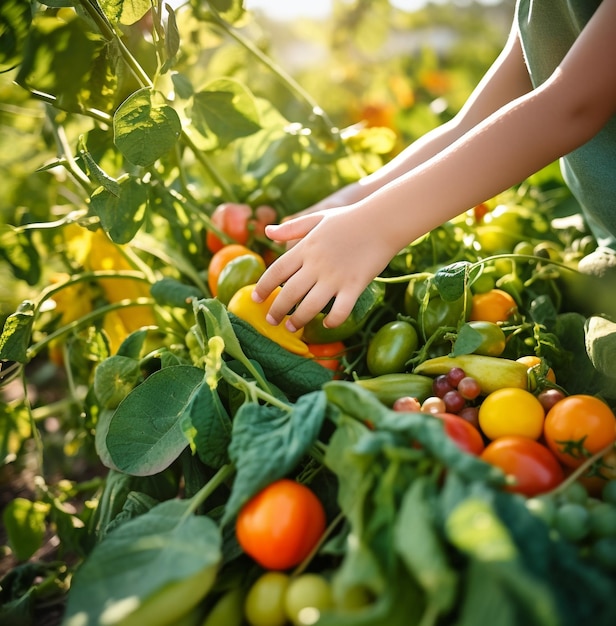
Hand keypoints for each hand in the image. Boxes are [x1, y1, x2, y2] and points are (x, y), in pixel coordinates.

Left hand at [252, 205, 394, 331]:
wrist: (383, 220)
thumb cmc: (350, 218)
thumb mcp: (317, 218)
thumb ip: (292, 227)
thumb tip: (267, 232)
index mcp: (305, 248)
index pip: (276, 271)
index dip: (263, 287)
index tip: (255, 299)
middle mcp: (316, 264)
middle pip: (289, 293)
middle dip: (276, 310)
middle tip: (271, 320)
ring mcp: (335, 277)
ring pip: (310, 306)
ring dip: (298, 320)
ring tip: (291, 327)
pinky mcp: (355, 285)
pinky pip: (340, 310)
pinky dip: (332, 321)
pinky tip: (327, 324)